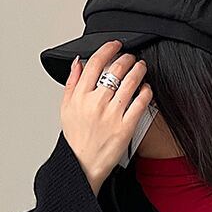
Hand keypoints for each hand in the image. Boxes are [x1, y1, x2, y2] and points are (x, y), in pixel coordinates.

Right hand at [60, 39, 152, 193]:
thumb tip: (78, 62)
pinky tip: (146, 88)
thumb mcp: (66, 109)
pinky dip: (146, 91)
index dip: (108, 49)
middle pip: (116, 69)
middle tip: (131, 58)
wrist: (82, 166)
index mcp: (80, 96)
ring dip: (139, 70)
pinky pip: (140, 102)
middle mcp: (96, 103)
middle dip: (127, 58)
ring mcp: (112, 115)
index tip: (115, 45)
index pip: (95, 62)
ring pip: (131, 82)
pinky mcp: (125, 127)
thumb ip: (72, 83)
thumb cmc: (75, 140)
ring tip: (141, 68)